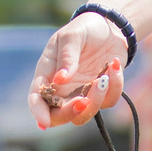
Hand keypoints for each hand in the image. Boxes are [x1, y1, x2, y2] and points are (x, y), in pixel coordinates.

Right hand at [30, 13, 129, 128]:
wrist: (110, 27)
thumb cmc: (84, 29)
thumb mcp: (72, 35)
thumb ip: (66, 56)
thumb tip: (60, 79)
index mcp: (47, 74)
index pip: (37, 98)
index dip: (38, 112)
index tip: (44, 123)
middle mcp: (62, 89)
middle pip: (58, 116)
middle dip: (69, 113)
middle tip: (83, 100)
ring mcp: (82, 93)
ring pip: (84, 114)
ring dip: (96, 99)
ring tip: (105, 76)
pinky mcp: (102, 94)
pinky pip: (109, 102)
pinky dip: (115, 86)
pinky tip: (114, 64)